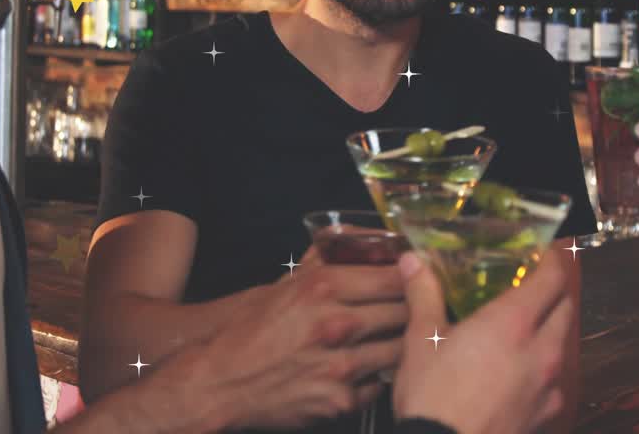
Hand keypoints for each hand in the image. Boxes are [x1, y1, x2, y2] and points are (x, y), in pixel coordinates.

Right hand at [154, 261, 408, 429]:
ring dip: (398, 345)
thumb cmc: (248, 332)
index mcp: (323, 288)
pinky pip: (378, 384)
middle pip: (404, 312)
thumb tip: (351, 239)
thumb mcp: (283, 285)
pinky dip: (375, 376)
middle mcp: (335, 324)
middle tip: (414, 310)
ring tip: (390, 339)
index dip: (412, 277)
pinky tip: (363, 369)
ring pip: (398, 350)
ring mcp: (340, 366)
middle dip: (411, 310)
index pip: (393, 277)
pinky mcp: (340, 400)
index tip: (419, 278)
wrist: (219, 382)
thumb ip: (323, 263)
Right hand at [393, 250, 574, 433]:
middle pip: (566, 308)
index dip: (552, 259)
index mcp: (513, 323)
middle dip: (554, 292)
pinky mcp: (547, 414)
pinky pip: (555, 381)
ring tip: (524, 329)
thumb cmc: (433, 399)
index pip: (553, 277)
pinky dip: (543, 368)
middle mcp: (542, 351)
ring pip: (563, 344)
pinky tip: (519, 373)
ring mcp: (549, 386)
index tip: (543, 251)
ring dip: (550, 330)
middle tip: (532, 286)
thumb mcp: (421, 341)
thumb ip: (424, 295)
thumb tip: (413, 261)